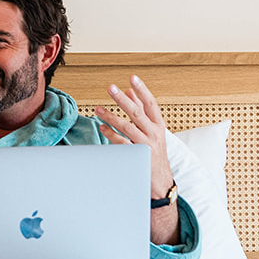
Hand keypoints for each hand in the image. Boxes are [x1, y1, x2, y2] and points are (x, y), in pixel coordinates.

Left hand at [94, 75, 174, 197]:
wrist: (161, 181)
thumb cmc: (155, 152)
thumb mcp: (153, 130)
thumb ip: (142, 110)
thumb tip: (131, 91)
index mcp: (158, 125)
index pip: (151, 104)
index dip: (142, 90)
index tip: (132, 77)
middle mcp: (153, 133)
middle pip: (137, 113)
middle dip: (122, 99)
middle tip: (110, 88)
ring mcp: (145, 144)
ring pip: (127, 127)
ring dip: (111, 116)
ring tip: (98, 109)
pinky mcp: (137, 156)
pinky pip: (122, 143)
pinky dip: (111, 134)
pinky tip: (102, 127)